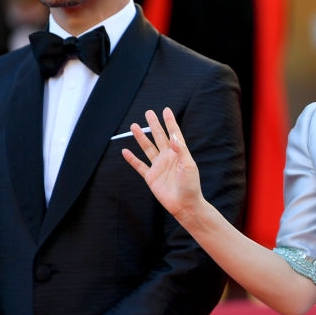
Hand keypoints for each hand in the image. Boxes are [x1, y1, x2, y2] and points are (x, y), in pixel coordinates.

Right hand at [122, 108, 204, 223]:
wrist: (184, 205)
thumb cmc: (190, 185)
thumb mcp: (188, 165)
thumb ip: (180, 150)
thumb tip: (172, 136)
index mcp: (178, 153)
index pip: (173, 134)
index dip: (169, 122)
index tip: (166, 110)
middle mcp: (168, 157)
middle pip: (159, 137)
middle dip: (154, 125)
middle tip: (148, 112)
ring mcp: (158, 166)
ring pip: (148, 148)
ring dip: (141, 137)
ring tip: (134, 126)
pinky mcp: (151, 177)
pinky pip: (139, 165)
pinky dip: (132, 159)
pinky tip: (125, 151)